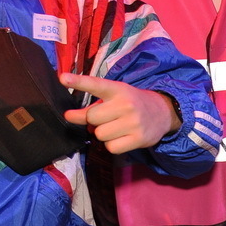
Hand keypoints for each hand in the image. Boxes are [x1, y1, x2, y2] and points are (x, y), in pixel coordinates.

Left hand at [60, 72, 179, 154]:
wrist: (162, 112)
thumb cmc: (130, 104)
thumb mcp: (113, 98)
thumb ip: (90, 107)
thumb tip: (68, 116)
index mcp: (117, 89)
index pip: (95, 84)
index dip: (78, 82)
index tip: (62, 78)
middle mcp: (125, 103)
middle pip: (91, 117)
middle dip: (94, 121)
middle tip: (107, 118)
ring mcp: (133, 121)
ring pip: (100, 134)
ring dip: (103, 134)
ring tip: (117, 127)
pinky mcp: (139, 138)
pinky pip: (111, 148)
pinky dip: (112, 145)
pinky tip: (122, 137)